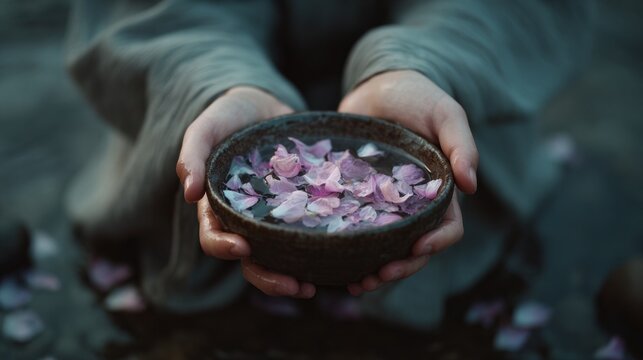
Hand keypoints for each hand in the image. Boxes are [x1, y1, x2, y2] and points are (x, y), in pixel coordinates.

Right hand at [176, 86, 315, 298]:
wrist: (262, 104)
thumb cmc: (227, 116)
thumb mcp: (205, 128)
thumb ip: (192, 155)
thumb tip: (189, 194)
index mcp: (218, 208)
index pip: (215, 238)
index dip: (225, 248)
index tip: (242, 248)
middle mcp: (246, 220)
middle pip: (251, 261)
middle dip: (269, 278)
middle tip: (296, 286)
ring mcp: (274, 217)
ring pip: (280, 257)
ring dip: (294, 275)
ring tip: (315, 286)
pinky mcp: (300, 208)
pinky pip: (306, 234)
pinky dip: (318, 250)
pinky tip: (337, 256)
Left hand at [338, 70, 478, 295]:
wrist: (378, 85)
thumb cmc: (418, 96)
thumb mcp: (445, 113)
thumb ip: (461, 145)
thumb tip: (472, 185)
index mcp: (440, 192)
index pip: (448, 227)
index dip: (436, 243)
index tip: (417, 249)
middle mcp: (413, 205)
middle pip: (414, 248)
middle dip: (400, 267)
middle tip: (375, 277)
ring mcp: (384, 204)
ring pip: (385, 247)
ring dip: (374, 268)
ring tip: (355, 283)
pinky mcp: (357, 199)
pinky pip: (356, 229)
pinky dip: (349, 248)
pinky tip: (333, 260)